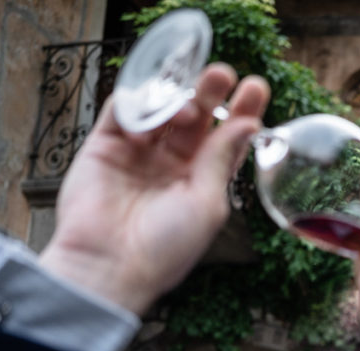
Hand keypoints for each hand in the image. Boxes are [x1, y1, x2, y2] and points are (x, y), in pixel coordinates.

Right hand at [39, 63, 269, 313]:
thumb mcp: (206, 204)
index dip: (241, 111)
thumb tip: (248, 123)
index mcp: (201, 181)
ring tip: (187, 111)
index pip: (225, 137)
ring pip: (160, 109)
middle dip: (210, 92)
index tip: (255, 87)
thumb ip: (220, 159)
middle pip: (195, 117)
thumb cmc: (165, 249)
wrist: (109, 267)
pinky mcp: (104, 147)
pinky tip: (147, 127)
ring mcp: (138, 154)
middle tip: (222, 74)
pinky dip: (137, 107)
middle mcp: (171, 164)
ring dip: (176, 100)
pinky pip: (121, 112)